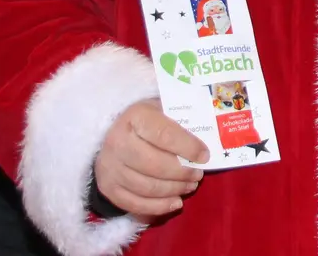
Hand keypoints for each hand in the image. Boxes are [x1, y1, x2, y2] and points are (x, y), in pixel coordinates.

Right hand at [93, 100, 209, 216]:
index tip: (204, 156)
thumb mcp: (162, 110)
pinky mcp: (108, 187)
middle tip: (199, 175)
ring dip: (174, 190)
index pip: (164, 134)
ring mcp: (110, 167)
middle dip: (182, 173)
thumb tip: (209, 137)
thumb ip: (182, 121)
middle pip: (154, 165)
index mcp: (135, 117)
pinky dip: (158, 207)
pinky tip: (175, 203)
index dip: (187, 147)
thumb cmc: (147, 122)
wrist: (115, 136)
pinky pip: (134, 203)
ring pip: (146, 187)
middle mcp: (117, 141)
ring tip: (190, 186)